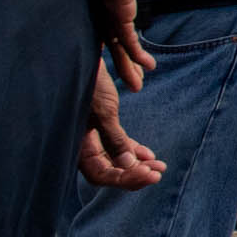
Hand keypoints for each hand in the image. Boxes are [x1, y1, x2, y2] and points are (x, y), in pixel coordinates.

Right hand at [77, 60, 163, 188]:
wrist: (78, 58)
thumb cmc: (88, 83)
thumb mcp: (103, 112)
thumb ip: (114, 139)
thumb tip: (128, 165)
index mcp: (76, 146)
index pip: (101, 175)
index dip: (126, 178)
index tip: (151, 174)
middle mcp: (81, 145)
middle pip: (108, 171)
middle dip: (134, 174)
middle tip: (159, 173)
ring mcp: (90, 135)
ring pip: (114, 159)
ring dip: (137, 164)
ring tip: (159, 166)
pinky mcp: (99, 124)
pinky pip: (116, 145)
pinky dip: (131, 150)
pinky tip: (149, 155)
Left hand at [90, 0, 196, 92]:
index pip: (117, 15)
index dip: (124, 34)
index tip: (132, 49)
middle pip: (114, 35)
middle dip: (122, 58)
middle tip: (133, 79)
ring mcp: (110, 3)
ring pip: (116, 41)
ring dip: (126, 64)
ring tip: (137, 85)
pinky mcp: (115, 4)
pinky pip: (123, 35)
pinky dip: (133, 52)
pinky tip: (144, 67)